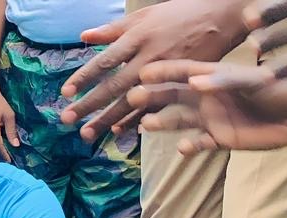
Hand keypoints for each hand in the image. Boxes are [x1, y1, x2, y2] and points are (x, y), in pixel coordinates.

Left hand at [59, 0, 246, 141]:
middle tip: (67, 120)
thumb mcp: (144, 16)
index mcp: (138, 38)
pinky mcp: (180, 85)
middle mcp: (149, 58)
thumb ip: (112, 30)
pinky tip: (118, 131)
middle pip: (115, 85)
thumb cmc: (178, 15)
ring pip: (132, 101)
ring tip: (87, 134)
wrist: (221, 17)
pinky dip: (137, 120)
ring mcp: (166, 74)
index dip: (85, 77)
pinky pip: (156, 107)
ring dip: (108, 119)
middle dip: (90, 104)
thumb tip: (84, 37)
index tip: (65, 92)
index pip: (106, 61)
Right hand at [132, 60, 286, 153]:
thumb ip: (225, 81)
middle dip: (153, 97)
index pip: (182, 72)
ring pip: (179, 120)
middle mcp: (208, 97)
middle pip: (173, 97)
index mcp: (215, 78)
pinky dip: (189, 147)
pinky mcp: (221, 139)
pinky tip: (182, 149)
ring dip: (162, 122)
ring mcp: (213, 119)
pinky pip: (199, 144)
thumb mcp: (255, 80)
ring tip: (145, 124)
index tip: (142, 73)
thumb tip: (194, 84)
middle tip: (132, 98)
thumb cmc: (283, 89)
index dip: (162, 72)